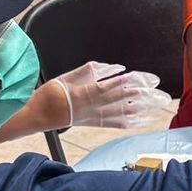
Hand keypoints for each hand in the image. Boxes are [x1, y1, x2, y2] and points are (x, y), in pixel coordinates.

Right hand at [53, 61, 173, 128]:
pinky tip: (140, 121)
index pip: (102, 88)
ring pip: (118, 113)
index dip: (116, 82)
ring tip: (151, 106)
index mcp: (82, 95)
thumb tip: (104, 67)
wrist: (40, 115)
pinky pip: (115, 124)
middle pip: (115, 101)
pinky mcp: (94, 122)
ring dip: (136, 109)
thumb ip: (85, 72)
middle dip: (133, 96)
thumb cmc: (50, 95)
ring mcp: (93, 117)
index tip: (129, 76)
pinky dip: (128, 122)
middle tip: (150, 91)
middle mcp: (90, 108)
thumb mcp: (65, 78)